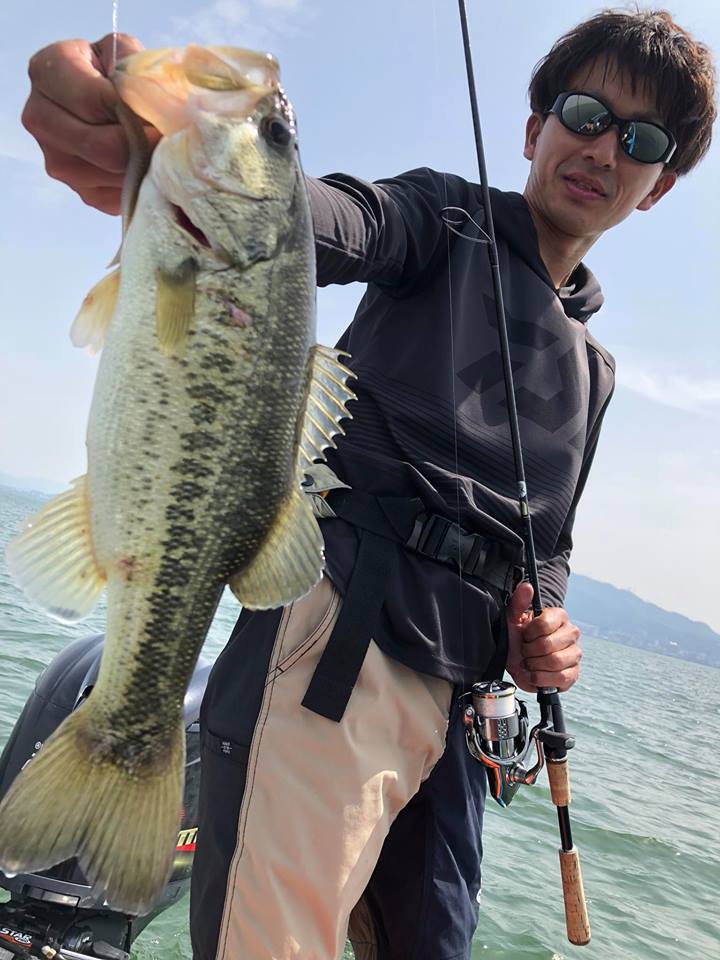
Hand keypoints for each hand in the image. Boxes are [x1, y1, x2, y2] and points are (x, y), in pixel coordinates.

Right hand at [21, 34, 160, 213]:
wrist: (115, 102)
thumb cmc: (120, 73)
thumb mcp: (125, 53)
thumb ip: (135, 71)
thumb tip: (157, 109)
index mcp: (47, 72)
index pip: (93, 101)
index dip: (131, 110)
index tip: (157, 111)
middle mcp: (41, 119)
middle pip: (103, 147)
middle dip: (142, 142)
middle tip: (166, 135)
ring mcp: (58, 162)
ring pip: (116, 174)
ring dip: (145, 163)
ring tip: (157, 145)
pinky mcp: (84, 193)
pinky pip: (122, 194)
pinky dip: (142, 181)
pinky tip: (147, 162)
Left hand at [505, 581, 581, 692]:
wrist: (519, 660)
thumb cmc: (517, 636)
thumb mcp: (513, 618)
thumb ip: (518, 602)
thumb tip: (527, 587)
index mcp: (559, 616)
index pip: (544, 624)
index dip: (529, 633)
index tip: (524, 635)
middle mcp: (571, 633)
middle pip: (548, 645)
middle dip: (529, 651)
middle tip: (525, 651)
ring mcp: (574, 654)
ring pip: (555, 662)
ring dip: (534, 665)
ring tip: (530, 662)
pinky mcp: (573, 673)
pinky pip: (561, 678)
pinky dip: (542, 678)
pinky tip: (535, 674)